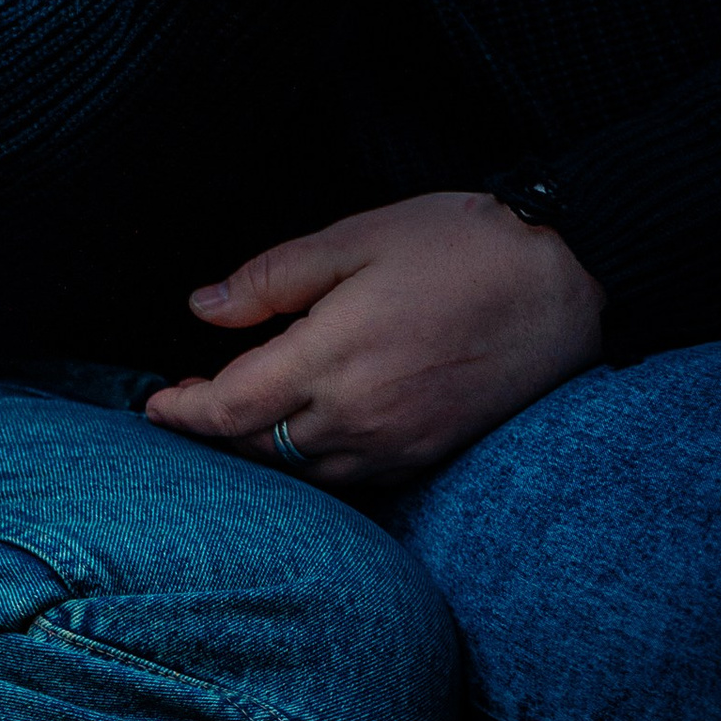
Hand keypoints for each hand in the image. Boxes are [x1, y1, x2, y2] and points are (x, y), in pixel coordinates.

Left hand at [144, 190, 603, 488]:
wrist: (568, 283)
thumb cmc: (462, 246)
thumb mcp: (354, 240)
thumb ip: (271, 280)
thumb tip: (203, 309)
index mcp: (330, 361)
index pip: (226, 410)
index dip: (180, 411)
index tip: (152, 404)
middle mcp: (358, 419)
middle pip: (257, 450)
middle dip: (212, 432)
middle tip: (185, 403)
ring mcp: (397, 447)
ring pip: (302, 474)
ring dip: (260, 454)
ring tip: (237, 419)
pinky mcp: (430, 457)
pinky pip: (351, 480)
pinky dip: (313, 466)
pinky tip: (304, 436)